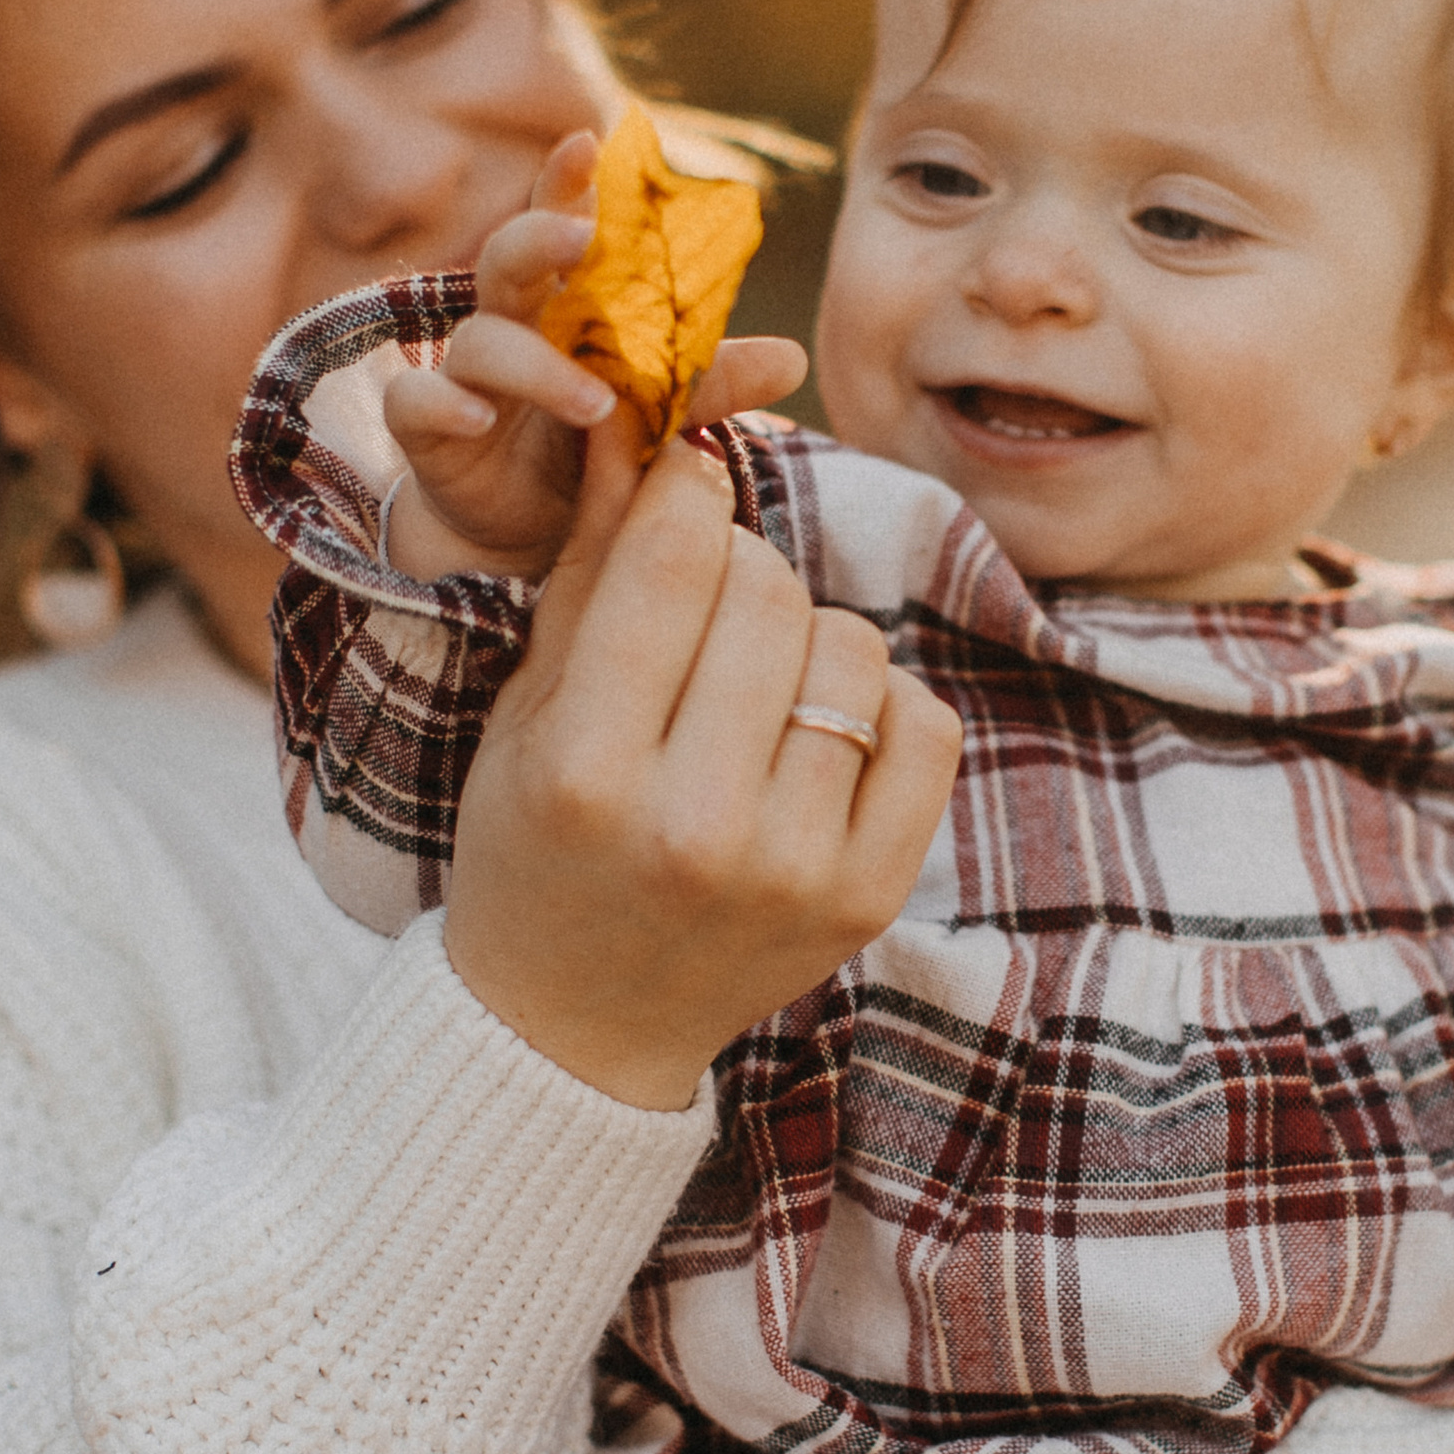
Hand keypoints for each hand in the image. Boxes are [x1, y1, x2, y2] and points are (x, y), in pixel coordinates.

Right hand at [382, 131, 806, 577]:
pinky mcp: (429, 431)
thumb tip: (796, 359)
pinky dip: (443, 402)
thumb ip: (709, 384)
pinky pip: (415, 403)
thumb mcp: (654, 415)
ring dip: (537, 365)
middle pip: (506, 256)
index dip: (566, 181)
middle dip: (540, 233)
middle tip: (584, 234)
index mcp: (562, 306)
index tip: (590, 140)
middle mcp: (509, 325)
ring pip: (479, 340)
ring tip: (597, 402)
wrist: (529, 530)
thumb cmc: (590, 449)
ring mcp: (464, 375)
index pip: (561, 226)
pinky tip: (478, 415)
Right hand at [442, 411, 961, 1109]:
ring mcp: (795, 867)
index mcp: (587, 772)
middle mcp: (695, 825)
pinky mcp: (868, 895)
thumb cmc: (535, 847)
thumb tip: (645, 427)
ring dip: (808, 636)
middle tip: (709, 603)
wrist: (575, 1027)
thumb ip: (590, 570)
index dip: (684, 493)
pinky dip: (882, 706)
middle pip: (769, 592)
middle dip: (740, 569)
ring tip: (755, 683)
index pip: (669, 562)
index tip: (685, 483)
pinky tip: (818, 731)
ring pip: (853, 647)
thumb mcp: (527, 713)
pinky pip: (925, 725)